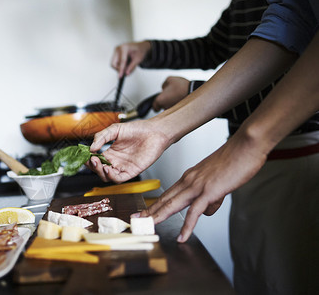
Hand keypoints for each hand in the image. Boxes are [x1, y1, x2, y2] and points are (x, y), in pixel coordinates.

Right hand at [87, 119, 168, 182]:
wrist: (154, 131)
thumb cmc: (138, 129)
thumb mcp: (115, 129)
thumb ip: (101, 137)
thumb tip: (91, 148)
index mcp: (110, 152)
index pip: (95, 160)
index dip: (88, 159)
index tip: (84, 155)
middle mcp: (115, 161)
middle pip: (99, 170)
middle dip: (93, 166)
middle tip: (91, 159)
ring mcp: (123, 167)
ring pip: (107, 176)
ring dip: (100, 172)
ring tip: (98, 163)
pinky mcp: (131, 172)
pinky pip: (118, 178)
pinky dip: (111, 176)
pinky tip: (107, 168)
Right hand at [111, 41, 150, 77]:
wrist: (140, 47)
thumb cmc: (140, 51)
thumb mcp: (138, 60)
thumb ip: (132, 67)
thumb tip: (126, 74)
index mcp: (124, 48)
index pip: (121, 61)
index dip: (121, 70)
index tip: (120, 77)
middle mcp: (117, 49)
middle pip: (114, 63)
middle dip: (119, 69)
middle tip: (126, 72)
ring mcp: (115, 51)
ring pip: (114, 64)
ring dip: (120, 68)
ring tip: (129, 65)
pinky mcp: (115, 54)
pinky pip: (115, 63)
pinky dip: (120, 66)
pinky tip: (126, 63)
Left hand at [137, 132, 267, 242]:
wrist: (246, 145)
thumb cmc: (236, 159)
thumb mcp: (219, 181)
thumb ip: (212, 197)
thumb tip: (207, 211)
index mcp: (190, 176)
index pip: (168, 193)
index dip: (155, 204)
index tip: (144, 211)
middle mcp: (189, 180)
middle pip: (165, 199)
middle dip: (149, 211)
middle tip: (136, 219)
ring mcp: (197, 185)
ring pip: (173, 204)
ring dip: (159, 217)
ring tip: (148, 227)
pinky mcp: (209, 191)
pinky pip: (194, 212)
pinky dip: (187, 226)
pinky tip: (182, 236)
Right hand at [153, 76, 189, 110]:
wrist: (193, 95)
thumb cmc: (179, 93)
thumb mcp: (160, 100)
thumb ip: (155, 104)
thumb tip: (156, 107)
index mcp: (170, 79)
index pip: (162, 88)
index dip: (160, 97)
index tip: (161, 102)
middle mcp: (178, 81)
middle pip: (169, 94)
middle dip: (168, 102)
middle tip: (168, 106)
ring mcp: (186, 87)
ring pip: (177, 98)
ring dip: (175, 104)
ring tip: (175, 107)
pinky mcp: (192, 92)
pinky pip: (184, 100)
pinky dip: (182, 104)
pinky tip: (181, 107)